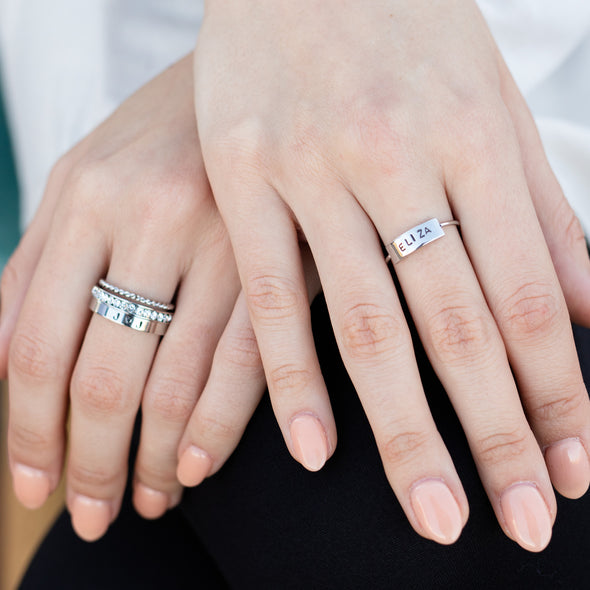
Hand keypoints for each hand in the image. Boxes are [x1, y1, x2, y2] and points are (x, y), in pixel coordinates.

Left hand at [0, 54, 319, 540]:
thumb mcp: (81, 176)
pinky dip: (220, 427)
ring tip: (154, 498)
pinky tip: (203, 465)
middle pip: (104, 377)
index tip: (36, 488)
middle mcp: (152, 220)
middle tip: (97, 513)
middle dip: (93, 463)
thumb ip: (34, 267)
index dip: (28, 434)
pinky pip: (246, 361)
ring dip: (159, 458)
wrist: (255, 74)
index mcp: (86, 197)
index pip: (38, 345)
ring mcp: (224, 239)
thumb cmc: (163, 133)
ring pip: (176, 382)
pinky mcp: (284, 256)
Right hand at [194, 0, 589, 550]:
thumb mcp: (490, 105)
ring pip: (368, 323)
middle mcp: (400, 163)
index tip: (572, 473)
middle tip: (521, 526)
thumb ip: (538, 212)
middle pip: (458, 324)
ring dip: (405, 428)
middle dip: (496, 433)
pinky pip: (275, 293)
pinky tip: (316, 450)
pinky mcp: (244, 181)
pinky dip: (294, 376)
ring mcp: (315, 174)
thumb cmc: (407, 29)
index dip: (559, 393)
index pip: (531, 297)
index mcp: (475, 141)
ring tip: (434, 513)